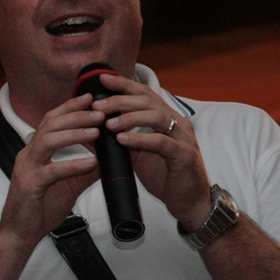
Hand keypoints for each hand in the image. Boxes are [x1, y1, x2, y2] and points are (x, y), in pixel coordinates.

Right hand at [0, 93, 101, 250]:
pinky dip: (72, 165)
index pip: (51, 120)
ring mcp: (26, 169)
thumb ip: (85, 171)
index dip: (70, 107)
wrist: (20, 233)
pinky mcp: (29, 186)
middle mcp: (28, 155)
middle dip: (76, 115)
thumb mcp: (68, 185)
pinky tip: (90, 162)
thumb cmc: (40, 208)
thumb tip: (108, 159)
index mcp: (35, 151)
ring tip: (96, 130)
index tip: (91, 97)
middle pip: (49, 124)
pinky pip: (51, 171)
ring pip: (48, 141)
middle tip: (100, 112)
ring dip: (74, 133)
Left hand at [93, 73, 211, 228]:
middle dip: (120, 101)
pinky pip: (161, 142)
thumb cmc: (163, 174)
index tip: (102, 78)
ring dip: (129, 118)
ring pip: (156, 116)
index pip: (144, 94)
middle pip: (148, 101)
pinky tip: (122, 140)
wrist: (187, 200)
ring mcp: (183, 137)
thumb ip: (120, 140)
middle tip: (98, 107)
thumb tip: (91, 130)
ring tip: (108, 123)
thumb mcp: (137, 154)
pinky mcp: (184, 155)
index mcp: (166, 118)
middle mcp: (177, 122)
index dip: (124, 84)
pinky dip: (140, 139)